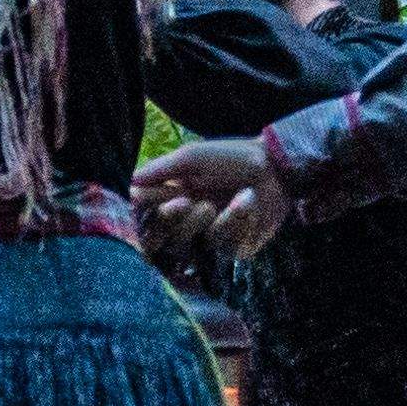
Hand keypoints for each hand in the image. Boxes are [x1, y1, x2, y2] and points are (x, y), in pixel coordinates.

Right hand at [141, 136, 293, 259]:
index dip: (145, 213)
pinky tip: (250, 201)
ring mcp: (213, 235)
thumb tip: (129, 183)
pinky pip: (225, 244)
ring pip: (194, 240)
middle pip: (165, 234)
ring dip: (214, 217)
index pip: (148, 215)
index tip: (143, 201)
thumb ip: (160, 170)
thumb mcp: (191, 158)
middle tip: (185, 201)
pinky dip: (238, 219)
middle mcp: (191, 220)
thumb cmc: (233, 157)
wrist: (277, 166)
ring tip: (239, 195)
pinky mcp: (236, 248)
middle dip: (174, 218)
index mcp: (175, 197)